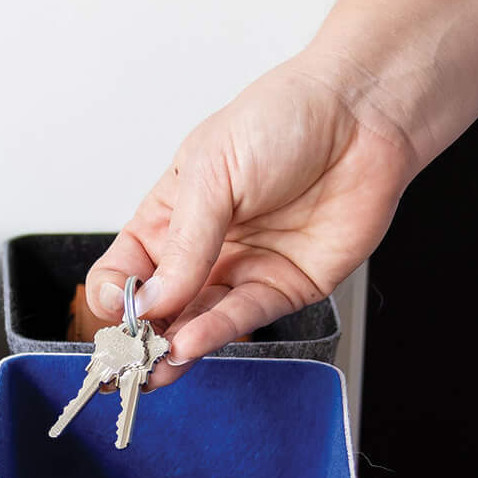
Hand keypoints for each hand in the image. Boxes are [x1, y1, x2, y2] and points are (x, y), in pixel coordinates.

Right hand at [85, 57, 417, 384]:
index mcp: (171, 215)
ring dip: (173, 348)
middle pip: (159, 309)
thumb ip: (182, 244)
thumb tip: (148, 301)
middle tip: (128, 359)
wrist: (363, 112)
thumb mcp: (211, 171)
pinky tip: (190, 342)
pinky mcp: (285, 288)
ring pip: (197, 323)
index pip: (124, 270)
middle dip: (140, 337)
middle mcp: (203, 250)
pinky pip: (243, 319)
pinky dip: (214, 334)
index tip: (118, 308)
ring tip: (154, 365)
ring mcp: (243, 271)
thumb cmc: (284, 115)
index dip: (114, 295)